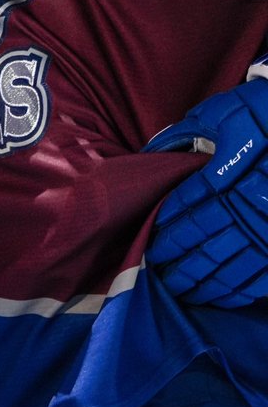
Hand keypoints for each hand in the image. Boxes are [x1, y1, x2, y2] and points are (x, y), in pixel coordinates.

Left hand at [143, 76, 267, 306]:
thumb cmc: (261, 111)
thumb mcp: (219, 112)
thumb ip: (184, 134)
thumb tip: (154, 153)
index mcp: (224, 177)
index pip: (185, 210)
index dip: (165, 229)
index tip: (149, 241)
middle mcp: (244, 208)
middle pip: (201, 245)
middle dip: (174, 262)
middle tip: (155, 272)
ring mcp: (266, 231)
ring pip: (226, 267)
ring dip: (198, 281)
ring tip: (178, 288)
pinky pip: (258, 278)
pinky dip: (235, 291)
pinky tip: (217, 295)